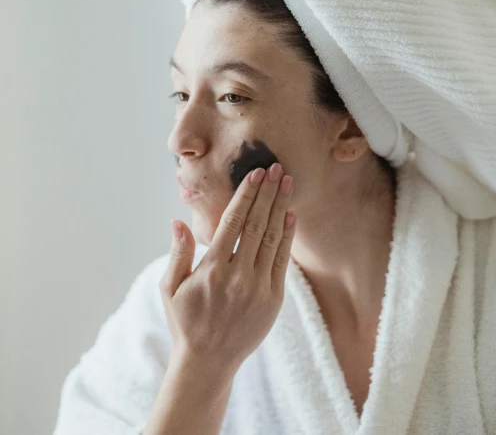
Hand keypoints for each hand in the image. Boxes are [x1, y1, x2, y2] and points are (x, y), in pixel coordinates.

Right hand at [159, 163, 295, 378]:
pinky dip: (288, 236)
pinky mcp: (273, 298)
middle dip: (268, 193)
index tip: (256, 173)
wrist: (209, 361)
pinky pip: (282, 260)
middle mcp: (238, 276)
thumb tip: (178, 222)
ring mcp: (259, 287)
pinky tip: (291, 215)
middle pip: (257, 224)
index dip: (246, 195)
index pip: (233, 222)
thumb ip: (178, 254)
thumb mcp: (170, 288)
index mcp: (212, 269)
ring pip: (273, 238)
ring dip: (281, 207)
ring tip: (288, 183)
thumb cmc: (186, 321)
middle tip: (278, 168)